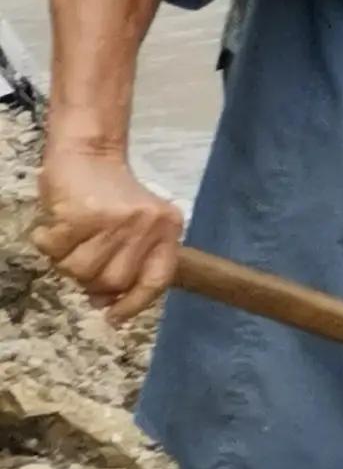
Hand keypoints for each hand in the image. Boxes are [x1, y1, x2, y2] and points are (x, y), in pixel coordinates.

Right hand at [34, 142, 179, 318]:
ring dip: (66, 261)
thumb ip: (126, 262)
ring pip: (82, 270)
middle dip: (91, 279)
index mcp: (168, 230)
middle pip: (113, 281)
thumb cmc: (109, 194)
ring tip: (70, 239)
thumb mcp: (134, 226)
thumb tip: (104, 303)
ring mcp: (116, 220)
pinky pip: (57, 249)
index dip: (135, 303)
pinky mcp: (83, 214)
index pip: (156, 280)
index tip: (114, 317)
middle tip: (82, 257)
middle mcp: (147, 226)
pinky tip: (55, 226)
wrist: (88, 150)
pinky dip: (48, 242)